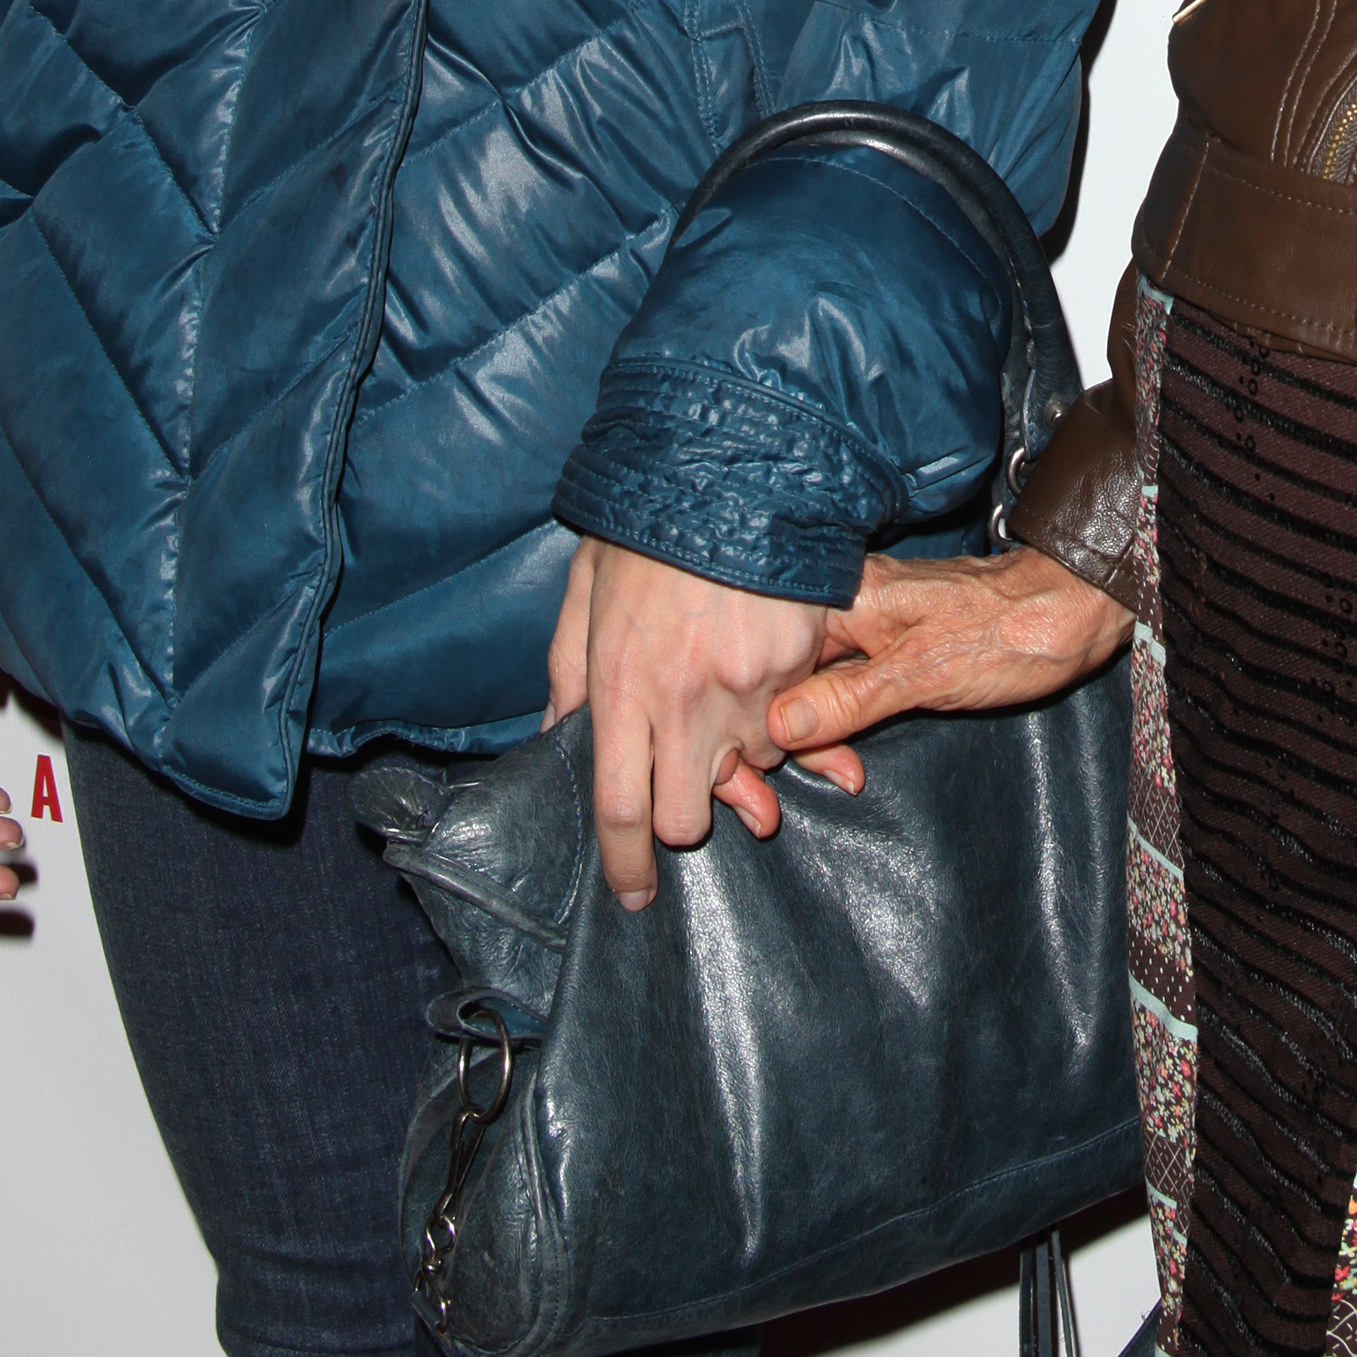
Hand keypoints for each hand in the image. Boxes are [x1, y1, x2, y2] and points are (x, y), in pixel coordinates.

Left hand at [546, 542, 836, 909]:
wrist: (728, 462)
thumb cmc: (645, 527)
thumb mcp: (582, 592)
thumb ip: (567, 672)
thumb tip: (559, 733)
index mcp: (621, 686)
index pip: (621, 810)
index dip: (625, 866)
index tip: (634, 894)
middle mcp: (685, 698)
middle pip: (687, 815)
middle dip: (684, 812)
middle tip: (681, 776)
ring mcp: (748, 683)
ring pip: (749, 770)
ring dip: (734, 753)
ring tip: (720, 689)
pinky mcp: (797, 661)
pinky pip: (792, 721)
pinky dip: (776, 712)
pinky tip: (759, 669)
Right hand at [765, 541, 1132, 769]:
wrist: (1070, 612)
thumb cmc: (1008, 633)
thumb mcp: (925, 673)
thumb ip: (850, 699)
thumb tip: (780, 727)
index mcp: (845, 597)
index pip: (771, 661)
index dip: (762, 720)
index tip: (775, 771)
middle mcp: (847, 605)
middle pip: (784, 675)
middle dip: (786, 736)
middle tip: (824, 781)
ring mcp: (867, 626)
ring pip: (812, 686)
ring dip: (817, 737)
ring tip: (846, 774)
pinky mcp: (889, 647)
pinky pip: (843, 687)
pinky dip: (842, 725)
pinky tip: (850, 756)